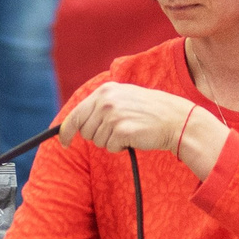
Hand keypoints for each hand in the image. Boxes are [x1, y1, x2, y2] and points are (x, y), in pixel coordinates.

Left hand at [59, 82, 196, 155]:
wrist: (175, 119)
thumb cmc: (149, 112)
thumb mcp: (123, 98)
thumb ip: (101, 105)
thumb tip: (77, 124)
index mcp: (105, 91)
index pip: (77, 114)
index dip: (67, 131)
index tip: (64, 142)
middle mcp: (106, 101)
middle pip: (86, 131)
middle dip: (97, 136)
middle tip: (117, 132)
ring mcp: (113, 115)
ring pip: (98, 141)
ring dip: (111, 142)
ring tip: (129, 131)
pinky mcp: (121, 130)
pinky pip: (110, 147)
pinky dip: (120, 147)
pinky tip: (134, 137)